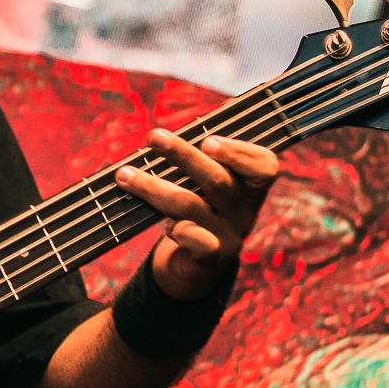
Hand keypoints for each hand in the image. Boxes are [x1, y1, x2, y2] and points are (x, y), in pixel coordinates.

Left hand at [113, 128, 279, 299]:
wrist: (198, 266)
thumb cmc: (201, 210)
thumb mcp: (208, 185)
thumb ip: (204, 157)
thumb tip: (192, 121)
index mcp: (249, 188)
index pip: (264, 167)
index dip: (240, 152)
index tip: (208, 139)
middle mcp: (242, 211)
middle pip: (218, 181)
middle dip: (183, 155)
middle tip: (154, 137)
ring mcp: (228, 236)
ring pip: (191, 206)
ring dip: (154, 187)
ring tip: (125, 175)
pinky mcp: (211, 258)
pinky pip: (196, 241)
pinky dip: (177, 229)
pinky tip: (164, 225)